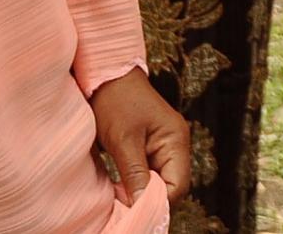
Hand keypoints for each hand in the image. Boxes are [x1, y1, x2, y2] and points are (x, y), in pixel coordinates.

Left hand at [90, 69, 189, 202]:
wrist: (104, 74)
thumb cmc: (115, 101)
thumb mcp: (123, 140)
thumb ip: (135, 174)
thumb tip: (142, 206)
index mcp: (176, 140)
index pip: (178, 186)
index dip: (158, 202)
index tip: (134, 209)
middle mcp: (175, 144)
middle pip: (172, 186)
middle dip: (150, 199)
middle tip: (125, 206)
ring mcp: (164, 144)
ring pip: (160, 181)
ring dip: (142, 192)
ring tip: (121, 198)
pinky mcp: (150, 145)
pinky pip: (150, 172)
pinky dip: (138, 183)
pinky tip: (122, 187)